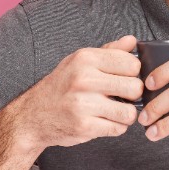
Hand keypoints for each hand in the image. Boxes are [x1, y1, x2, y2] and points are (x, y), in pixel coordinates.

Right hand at [9, 35, 142, 148]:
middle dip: (133, 95)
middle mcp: (84, 79)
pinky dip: (115, 127)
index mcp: (86, 59)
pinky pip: (118, 129)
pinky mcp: (84, 126)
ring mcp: (83, 104)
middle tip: (122, 97)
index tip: (124, 78)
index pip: (132, 63)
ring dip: (125, 115)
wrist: (33, 115)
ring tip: (114, 111)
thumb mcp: (80, 61)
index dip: (133, 73)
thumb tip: (132, 41)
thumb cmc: (61, 86)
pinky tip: (104, 121)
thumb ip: (109, 51)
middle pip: (135, 88)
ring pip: (129, 113)